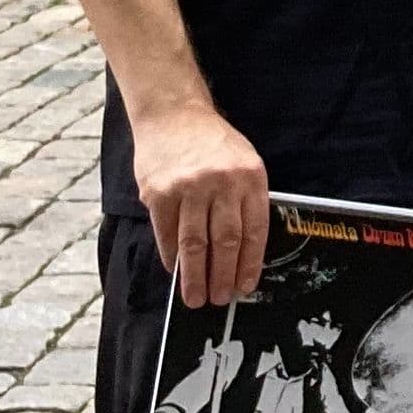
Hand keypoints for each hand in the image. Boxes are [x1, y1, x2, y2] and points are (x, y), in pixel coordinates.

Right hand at [134, 103, 270, 308]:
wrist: (173, 113)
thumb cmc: (213, 143)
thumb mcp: (244, 162)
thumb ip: (246, 201)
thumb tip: (243, 254)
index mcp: (249, 176)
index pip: (253, 230)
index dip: (250, 263)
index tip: (245, 286)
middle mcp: (220, 182)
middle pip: (224, 240)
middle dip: (222, 276)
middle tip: (219, 299)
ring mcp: (187, 186)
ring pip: (194, 243)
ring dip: (195, 275)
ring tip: (195, 298)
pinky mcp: (158, 191)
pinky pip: (166, 233)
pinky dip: (170, 255)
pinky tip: (174, 270)